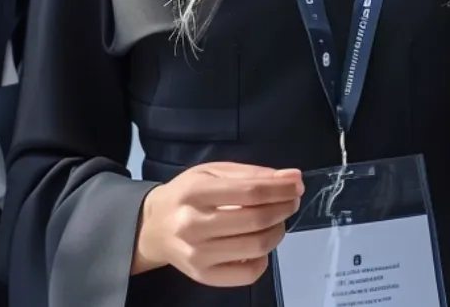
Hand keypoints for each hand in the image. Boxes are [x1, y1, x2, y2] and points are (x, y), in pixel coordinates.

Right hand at [132, 163, 303, 285]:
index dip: (280, 189)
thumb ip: (252, 174)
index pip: (251, 191)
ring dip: (278, 231)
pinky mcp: (204, 276)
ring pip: (256, 246)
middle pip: (256, 219)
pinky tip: (260, 245)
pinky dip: (264, 259)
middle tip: (290, 202)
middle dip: (284, 208)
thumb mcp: (212, 173)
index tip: (296, 185)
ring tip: (277, 221)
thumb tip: (292, 178)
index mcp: (194, 193)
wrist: (154, 227)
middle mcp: (193, 225)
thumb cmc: (186, 195)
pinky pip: (248, 273)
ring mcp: (198, 255)